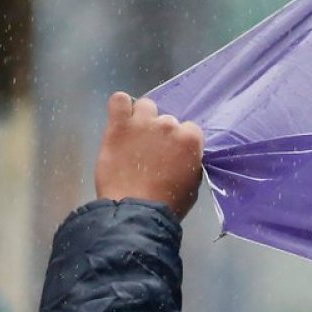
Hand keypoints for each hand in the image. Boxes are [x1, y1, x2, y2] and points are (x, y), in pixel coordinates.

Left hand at [95, 92, 204, 220]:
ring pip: (146, 106)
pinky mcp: (119, 126)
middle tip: (152, 152)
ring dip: (143, 118)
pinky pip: (119, 100)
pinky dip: (121, 107)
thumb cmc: (168, 204)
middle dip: (161, 134)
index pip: (190, 130)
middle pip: (167, 120)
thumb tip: (183, 156)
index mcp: (190, 140)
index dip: (180, 143)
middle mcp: (168, 125)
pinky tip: (120, 119)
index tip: (173, 155)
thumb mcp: (192, 184)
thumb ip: (189, 162)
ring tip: (135, 136)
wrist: (136, 210)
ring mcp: (143, 123)